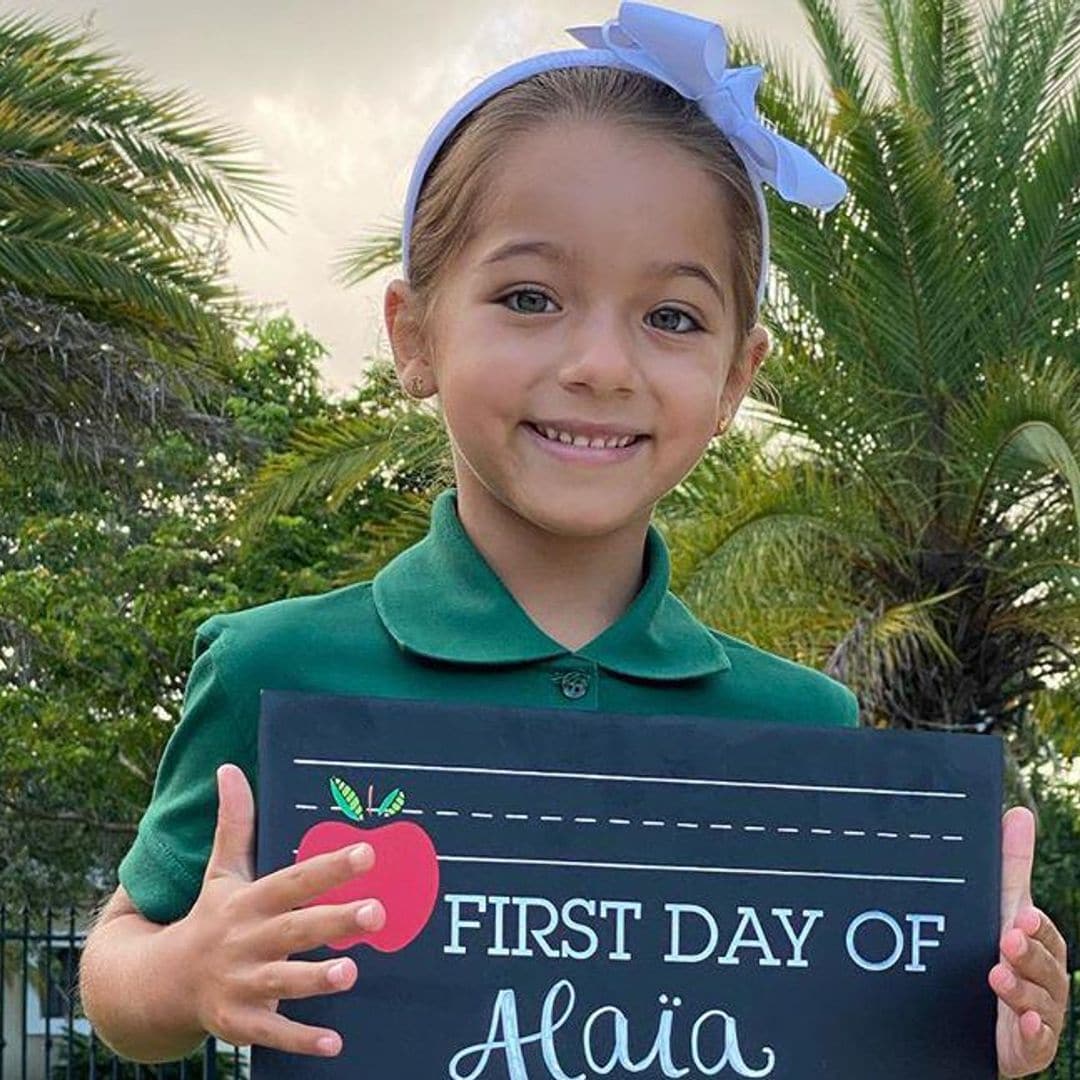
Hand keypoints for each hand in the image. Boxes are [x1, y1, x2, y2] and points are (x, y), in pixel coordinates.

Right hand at [175, 763, 385, 1057]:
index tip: (368, 853)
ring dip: (316, 979)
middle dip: (334, 921)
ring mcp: (240, 983)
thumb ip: (235, 823)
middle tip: (378, 913)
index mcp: (249, 902)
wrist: (157, 984)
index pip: (294, 880)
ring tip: (353, 972)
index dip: (329, 866)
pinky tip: (335, 1043)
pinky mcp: (238, 1022)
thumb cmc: (208, 917)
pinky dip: (301, 1039)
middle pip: (295, 929)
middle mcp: (246, 941)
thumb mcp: (221, 871)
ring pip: (282, 981)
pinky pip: (271, 1032)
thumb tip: (228, 768)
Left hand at [990, 806, 1068, 1076]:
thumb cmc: (995, 953)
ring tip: (997, 975)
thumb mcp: (1000, 908)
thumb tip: (1020, 812)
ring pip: (1042, 1005)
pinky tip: (1024, 1022)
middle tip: (1006, 940)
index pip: (1046, 936)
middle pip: (1047, 969)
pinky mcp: (1028, 1048)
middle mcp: (1045, 981)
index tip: (1020, 916)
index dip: (1036, 928)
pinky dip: (1033, 1034)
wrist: (973, 1019)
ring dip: (1022, 990)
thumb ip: (1011, 866)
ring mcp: (1039, 1016)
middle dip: (1030, 955)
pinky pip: (1038, 1045)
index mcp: (1040, 948)